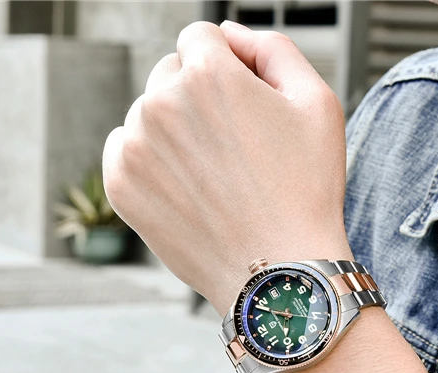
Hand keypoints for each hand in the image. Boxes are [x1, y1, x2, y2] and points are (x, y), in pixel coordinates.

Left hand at [102, 21, 352, 312]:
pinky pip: (126, 149)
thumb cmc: (306, 192)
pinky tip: (190, 189)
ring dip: (175, 131)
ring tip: (217, 176)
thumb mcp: (317, 103)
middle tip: (238, 148)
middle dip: (199, 97)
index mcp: (208, 74)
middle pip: (171, 73)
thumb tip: (228, 35)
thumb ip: (273, 48)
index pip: (201, 38)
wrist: (280, 272)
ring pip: (148, 113)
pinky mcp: (120, 185)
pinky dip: (153, 162)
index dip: (230, 67)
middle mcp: (161, 103)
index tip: (248, 105)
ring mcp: (135, 146)